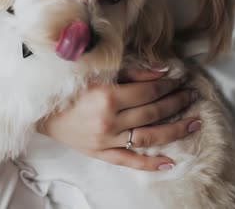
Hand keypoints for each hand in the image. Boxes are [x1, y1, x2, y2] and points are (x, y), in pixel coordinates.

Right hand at [38, 68, 201, 170]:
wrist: (40, 110)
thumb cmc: (67, 87)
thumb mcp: (97, 72)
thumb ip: (130, 72)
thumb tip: (162, 71)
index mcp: (108, 96)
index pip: (149, 91)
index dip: (168, 85)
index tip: (179, 81)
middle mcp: (110, 120)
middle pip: (153, 113)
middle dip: (177, 103)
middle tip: (192, 96)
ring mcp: (106, 140)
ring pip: (149, 137)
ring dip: (175, 130)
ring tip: (194, 123)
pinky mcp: (100, 153)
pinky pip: (130, 161)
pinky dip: (151, 163)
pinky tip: (171, 161)